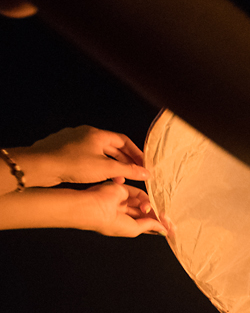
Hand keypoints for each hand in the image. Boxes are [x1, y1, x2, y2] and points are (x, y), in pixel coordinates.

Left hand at [9, 126, 149, 187]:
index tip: (143, 164)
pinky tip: (95, 176)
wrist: (40, 166)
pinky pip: (83, 155)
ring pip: (96, 152)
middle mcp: (84, 133)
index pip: (123, 140)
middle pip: (110, 146)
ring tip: (116, 179)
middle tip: (133, 173)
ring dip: (109, 165)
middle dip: (123, 160)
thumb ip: (128, 170)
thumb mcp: (105, 169)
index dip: (135, 152)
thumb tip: (146, 172)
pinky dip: (94, 165)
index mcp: (97, 134)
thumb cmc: (73, 164)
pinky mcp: (60, 149)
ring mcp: (70, 140)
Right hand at [76, 178, 167, 236]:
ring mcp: (122, 201)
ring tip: (159, 215)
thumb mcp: (133, 229)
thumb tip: (163, 229)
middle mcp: (123, 213)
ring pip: (144, 204)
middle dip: (158, 218)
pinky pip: (139, 194)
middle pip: (146, 214)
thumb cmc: (108, 222)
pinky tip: (148, 206)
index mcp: (123, 224)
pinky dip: (146, 200)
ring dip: (153, 209)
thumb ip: (149, 226)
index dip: (157, 226)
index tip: (170, 230)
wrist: (93, 208)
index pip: (144, 225)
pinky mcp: (122, 190)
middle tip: (170, 222)